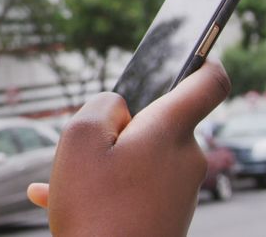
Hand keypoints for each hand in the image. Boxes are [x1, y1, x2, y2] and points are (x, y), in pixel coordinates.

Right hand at [27, 60, 229, 236]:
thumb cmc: (94, 208)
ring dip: (106, 161)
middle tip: (87, 146)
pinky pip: (134, 187)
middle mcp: (186, 159)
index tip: (193, 49)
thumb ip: (102, 106)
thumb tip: (119, 108)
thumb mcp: (79, 138)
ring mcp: (180, 191)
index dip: (203, 59)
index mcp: (171, 130)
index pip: (210, 82)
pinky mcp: (168, 217)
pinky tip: (56, 197)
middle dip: (122, 126)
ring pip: (141, 158)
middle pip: (159, 122)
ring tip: (66, 181)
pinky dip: (103, 187)